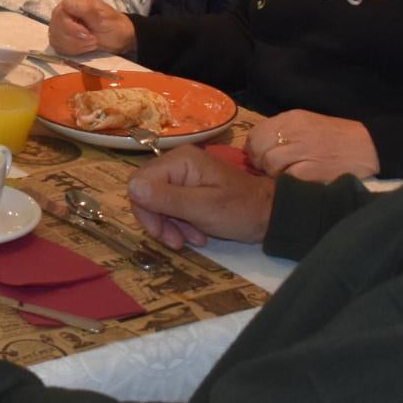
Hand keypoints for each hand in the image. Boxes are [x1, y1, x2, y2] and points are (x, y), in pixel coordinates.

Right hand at [49, 0, 135, 56]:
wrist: (118, 39)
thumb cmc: (113, 26)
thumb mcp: (104, 18)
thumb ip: (87, 11)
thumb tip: (67, 4)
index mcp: (75, 0)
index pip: (61, 12)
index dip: (71, 26)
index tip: (88, 34)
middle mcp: (64, 10)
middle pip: (56, 26)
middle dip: (75, 38)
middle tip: (93, 40)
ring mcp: (60, 24)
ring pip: (56, 37)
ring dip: (75, 45)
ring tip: (91, 43)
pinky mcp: (60, 37)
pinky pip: (58, 46)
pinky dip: (72, 50)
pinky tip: (84, 47)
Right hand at [126, 148, 275, 248]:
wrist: (271, 215)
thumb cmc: (241, 210)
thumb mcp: (203, 207)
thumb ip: (167, 198)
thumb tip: (132, 189)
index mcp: (180, 161)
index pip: (140, 182)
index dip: (145, 210)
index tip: (161, 232)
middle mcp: (177, 163)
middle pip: (146, 193)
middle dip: (158, 220)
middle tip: (176, 241)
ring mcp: (183, 176)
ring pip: (157, 203)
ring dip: (170, 225)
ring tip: (191, 240)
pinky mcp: (189, 189)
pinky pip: (170, 206)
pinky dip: (179, 224)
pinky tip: (196, 235)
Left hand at [245, 110, 379, 181]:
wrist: (369, 147)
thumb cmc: (337, 137)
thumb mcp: (308, 124)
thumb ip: (283, 131)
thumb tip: (258, 147)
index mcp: (292, 118)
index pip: (257, 132)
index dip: (254, 147)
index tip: (260, 156)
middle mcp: (294, 131)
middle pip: (259, 147)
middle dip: (259, 161)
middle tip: (269, 169)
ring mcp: (303, 150)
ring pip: (269, 163)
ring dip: (272, 174)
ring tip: (284, 176)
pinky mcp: (312, 169)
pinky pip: (286, 178)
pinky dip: (286, 182)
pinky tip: (295, 182)